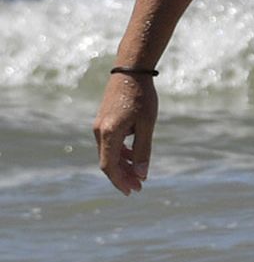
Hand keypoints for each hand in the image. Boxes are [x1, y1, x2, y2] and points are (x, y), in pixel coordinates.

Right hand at [93, 73, 158, 194]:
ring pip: (109, 153)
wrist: (130, 70)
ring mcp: (99, 126)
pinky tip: (135, 157)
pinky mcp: (103, 121)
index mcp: (109, 133)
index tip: (133, 191)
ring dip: (123, 166)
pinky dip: (121, 153)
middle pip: (108, 162)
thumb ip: (144, 150)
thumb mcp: (147, 124)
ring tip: (140, 175)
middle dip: (124, 176)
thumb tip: (142, 174)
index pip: (110, 166)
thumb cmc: (142, 96)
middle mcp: (99, 131)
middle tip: (139, 187)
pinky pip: (110, 144)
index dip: (120, 181)